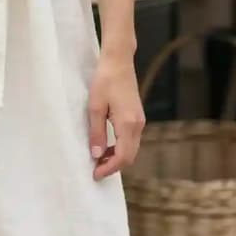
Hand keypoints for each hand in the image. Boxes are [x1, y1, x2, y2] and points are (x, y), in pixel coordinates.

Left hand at [87, 53, 144, 180]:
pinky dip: (120, 148)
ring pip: (132, 149)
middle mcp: (138, 124)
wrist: (118, 61)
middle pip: (130, 156)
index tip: (95, 174)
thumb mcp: (95, 107)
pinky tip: (107, 146)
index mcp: (128, 123)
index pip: (122, 156)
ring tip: (98, 159)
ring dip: (117, 158)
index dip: (109, 168)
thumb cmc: (104, 80)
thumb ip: (96, 133)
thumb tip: (96, 155)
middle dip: (113, 166)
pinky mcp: (137, 117)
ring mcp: (140, 121)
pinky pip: (131, 140)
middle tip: (95, 170)